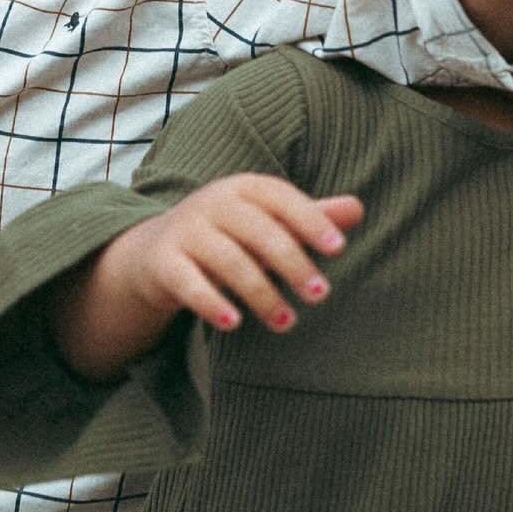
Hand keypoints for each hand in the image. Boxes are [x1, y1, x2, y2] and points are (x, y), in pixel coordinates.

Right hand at [96, 176, 362, 333]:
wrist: (155, 251)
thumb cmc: (228, 235)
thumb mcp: (267, 222)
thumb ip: (308, 217)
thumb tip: (357, 208)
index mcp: (243, 187)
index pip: (280, 197)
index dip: (309, 220)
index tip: (337, 248)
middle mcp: (212, 202)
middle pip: (258, 231)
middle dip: (292, 262)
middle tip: (320, 295)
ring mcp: (185, 231)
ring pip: (228, 261)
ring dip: (261, 293)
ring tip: (286, 322)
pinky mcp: (163, 262)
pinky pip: (188, 283)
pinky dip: (211, 303)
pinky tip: (234, 323)